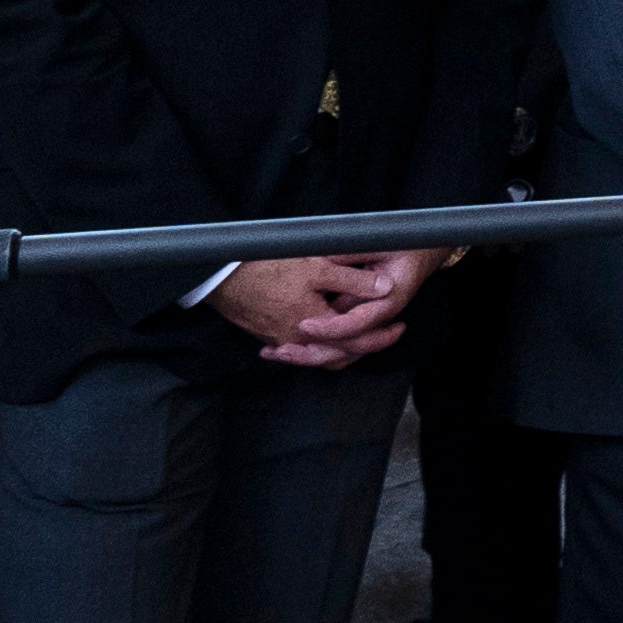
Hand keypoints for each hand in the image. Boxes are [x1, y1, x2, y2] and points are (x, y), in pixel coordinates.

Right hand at [210, 253, 423, 366]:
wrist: (222, 276)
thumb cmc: (268, 268)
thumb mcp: (317, 267)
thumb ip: (353, 280)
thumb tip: (385, 288)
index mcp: (314, 327)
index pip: (356, 341)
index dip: (382, 336)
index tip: (400, 327)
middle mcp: (296, 341)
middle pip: (337, 355)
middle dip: (363, 346)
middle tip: (385, 333)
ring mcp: (279, 340)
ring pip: (317, 353)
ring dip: (338, 346)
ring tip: (357, 335)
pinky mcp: (266, 334)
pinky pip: (298, 347)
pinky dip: (314, 344)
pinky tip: (320, 333)